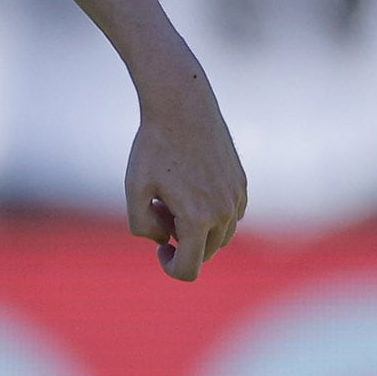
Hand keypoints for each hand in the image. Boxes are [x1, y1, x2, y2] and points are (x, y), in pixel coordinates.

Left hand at [127, 69, 247, 280]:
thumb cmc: (153, 146)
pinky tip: (191, 186)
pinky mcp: (242, 184)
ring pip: (220, 236)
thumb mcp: (134, 188)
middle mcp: (224, 212)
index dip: (170, 267)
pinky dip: (212, 213)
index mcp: (197, 219)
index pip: (189, 270)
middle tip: (160, 208)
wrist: (181, 105)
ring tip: (174, 197)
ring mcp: (237, 198)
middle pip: (205, 253)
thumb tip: (167, 241)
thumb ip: (143, 226)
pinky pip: (230, 216)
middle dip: (182, 241)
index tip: (159, 248)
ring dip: (198, 228)